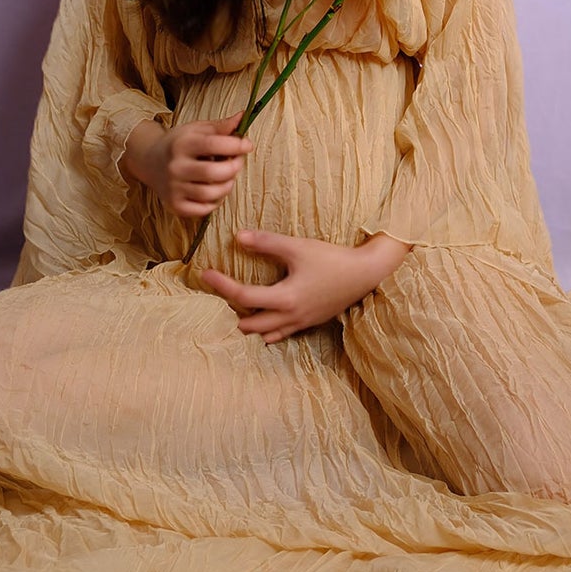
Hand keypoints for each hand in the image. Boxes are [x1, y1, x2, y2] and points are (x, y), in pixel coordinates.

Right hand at [123, 110, 252, 217]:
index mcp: (181, 144)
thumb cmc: (179, 144)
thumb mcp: (197, 130)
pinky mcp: (175, 205)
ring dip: (228, 186)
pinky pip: (203, 210)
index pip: (214, 144)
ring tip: (227, 177)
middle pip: (215, 173)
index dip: (236, 145)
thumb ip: (221, 126)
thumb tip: (243, 117)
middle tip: (237, 162)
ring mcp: (174, 188)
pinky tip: (214, 191)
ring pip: (211, 194)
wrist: (150, 161)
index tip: (247, 145)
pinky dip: (215, 202)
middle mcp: (176, 167)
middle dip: (234, 167)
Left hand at [198, 229, 409, 343]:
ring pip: (264, 334)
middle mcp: (290, 317)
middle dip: (230, 313)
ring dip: (248, 324)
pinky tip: (262, 319)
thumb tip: (238, 236)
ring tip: (236, 309)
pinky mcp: (310, 323)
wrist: (365, 274)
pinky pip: (281, 334)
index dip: (221, 286)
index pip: (243, 297)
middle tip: (219, 296)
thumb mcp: (298, 247)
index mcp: (285, 299)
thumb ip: (267, 243)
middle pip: (249, 324)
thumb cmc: (332, 258)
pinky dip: (266, 330)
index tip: (205, 274)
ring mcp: (301, 323)